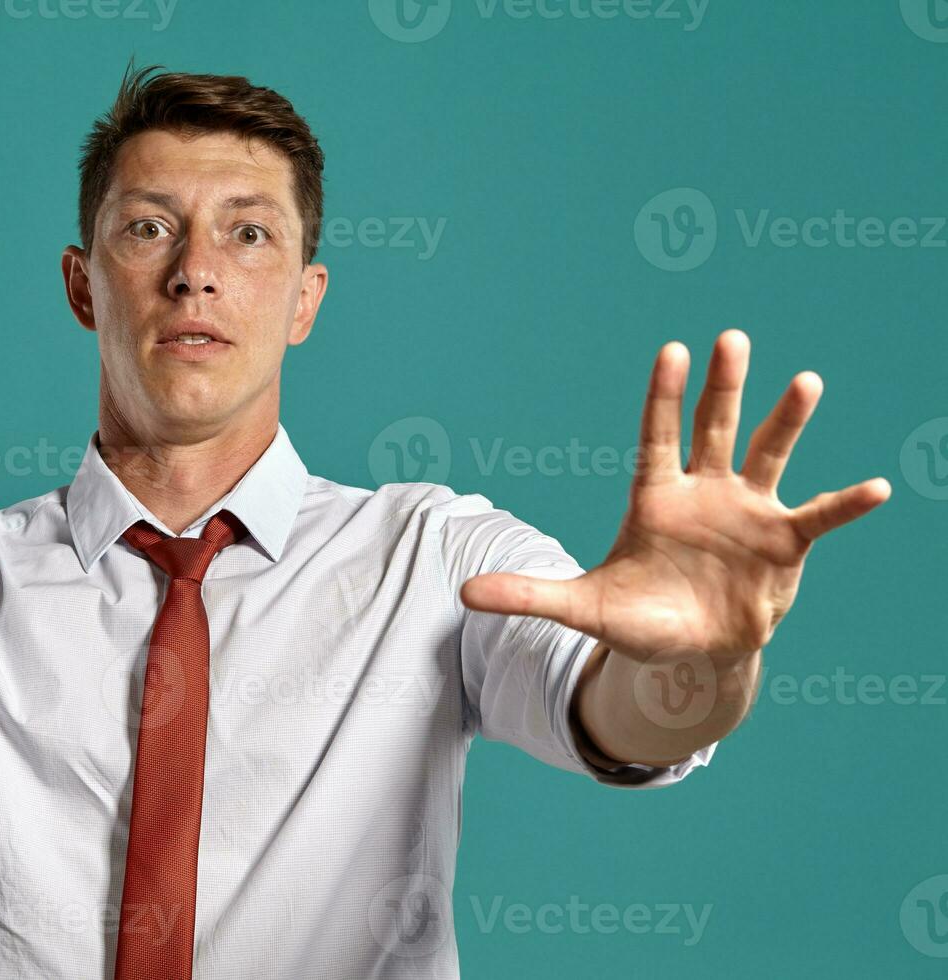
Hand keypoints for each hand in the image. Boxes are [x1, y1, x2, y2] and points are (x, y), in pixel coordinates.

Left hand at [459, 329, 890, 667]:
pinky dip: (845, 504)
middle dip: (724, 386)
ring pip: (769, 455)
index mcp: (655, 498)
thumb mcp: (583, 607)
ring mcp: (747, 513)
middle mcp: (705, 493)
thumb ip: (530, 595)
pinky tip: (877, 487)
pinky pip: (818, 517)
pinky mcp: (783, 544)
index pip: (656, 437)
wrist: (690, 650)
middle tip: (732, 336)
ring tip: (806, 380)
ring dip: (787, 421)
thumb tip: (463, 596)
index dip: (663, 397)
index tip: (671, 351)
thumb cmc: (638, 617)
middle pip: (715, 429)